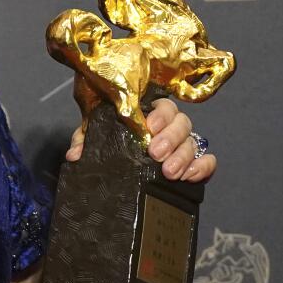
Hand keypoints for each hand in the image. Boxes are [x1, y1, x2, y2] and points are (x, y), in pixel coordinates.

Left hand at [64, 98, 215, 182]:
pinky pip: (207, 160)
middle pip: (182, 123)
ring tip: (169, 172)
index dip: (160, 114)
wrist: (122, 171)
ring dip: (183, 156)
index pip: (163, 106)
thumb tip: (75, 154)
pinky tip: (189, 177)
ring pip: (193, 142)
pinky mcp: (194, 164)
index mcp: (149, 115)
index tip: (150, 127)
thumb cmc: (112, 144)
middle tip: (155, 154)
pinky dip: (202, 167)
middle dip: (170, 138)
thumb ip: (85, 141)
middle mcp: (170, 127)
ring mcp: (183, 145)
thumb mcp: (97, 139)